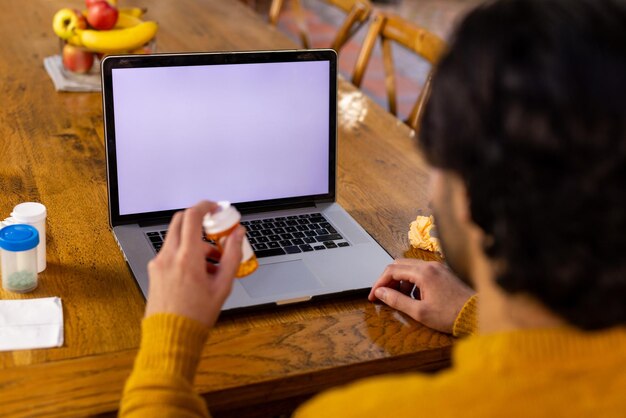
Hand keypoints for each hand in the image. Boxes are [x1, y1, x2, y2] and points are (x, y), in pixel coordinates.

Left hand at [144, 201, 243, 327]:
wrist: (171, 336)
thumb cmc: (196, 315)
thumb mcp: (222, 285)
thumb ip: (232, 255)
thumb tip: (238, 234)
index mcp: (187, 257)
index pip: (192, 216)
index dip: (205, 206)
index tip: (216, 208)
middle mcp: (169, 256)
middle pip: (180, 221)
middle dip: (199, 220)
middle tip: (214, 229)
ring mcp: (159, 263)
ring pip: (177, 238)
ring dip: (195, 242)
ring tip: (212, 264)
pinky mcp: (155, 271)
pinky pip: (171, 252)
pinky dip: (185, 254)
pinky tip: (198, 273)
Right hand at [368, 259, 474, 333]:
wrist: (477, 315)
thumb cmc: (452, 315)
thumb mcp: (419, 312)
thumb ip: (396, 300)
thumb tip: (380, 293)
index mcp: (423, 273)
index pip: (392, 271)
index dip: (379, 283)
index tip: (374, 296)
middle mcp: (430, 265)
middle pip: (399, 265)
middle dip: (388, 280)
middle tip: (382, 295)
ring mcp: (438, 267)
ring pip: (409, 267)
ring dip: (400, 280)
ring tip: (400, 298)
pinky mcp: (443, 273)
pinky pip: (421, 271)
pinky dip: (412, 281)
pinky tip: (415, 296)